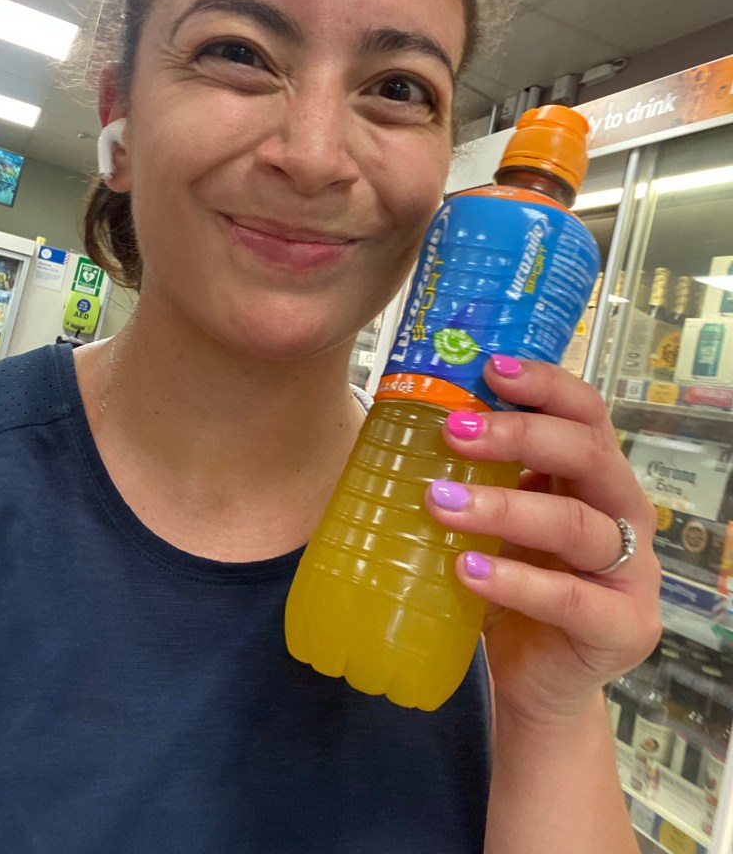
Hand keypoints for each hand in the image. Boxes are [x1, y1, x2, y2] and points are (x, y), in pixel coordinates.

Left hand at [425, 355, 661, 724]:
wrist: (536, 679)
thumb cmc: (516, 583)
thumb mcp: (501, 520)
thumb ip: (485, 478)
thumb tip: (417, 422)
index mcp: (596, 478)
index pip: (586, 414)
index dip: (545, 385)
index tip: (491, 369)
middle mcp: (623, 514)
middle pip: (588, 454)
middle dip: (520, 435)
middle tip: (455, 432)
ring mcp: (631, 571)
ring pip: (576, 525)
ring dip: (503, 508)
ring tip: (440, 503)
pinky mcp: (623, 627)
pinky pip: (570, 598)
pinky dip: (515, 581)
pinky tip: (467, 570)